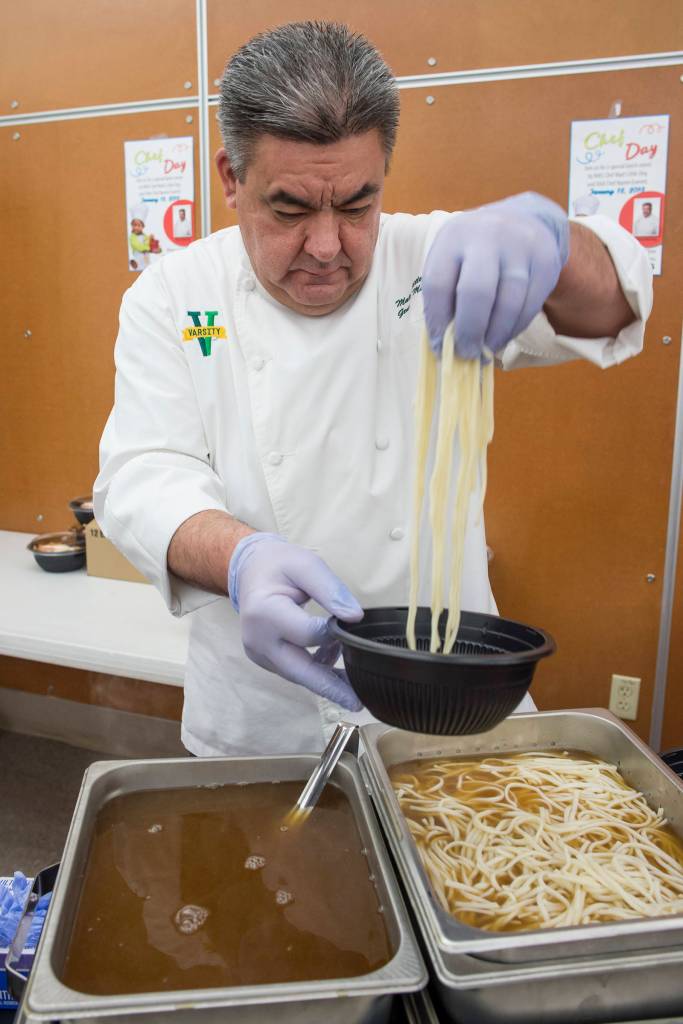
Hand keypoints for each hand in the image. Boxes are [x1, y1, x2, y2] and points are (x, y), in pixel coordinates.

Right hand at [228, 533, 363, 709]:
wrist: (249, 570)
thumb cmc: (279, 565)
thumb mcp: (307, 565)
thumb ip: (331, 590)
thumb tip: (355, 617)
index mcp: (265, 613)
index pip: (308, 634)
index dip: (335, 635)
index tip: (356, 628)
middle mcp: (258, 639)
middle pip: (299, 671)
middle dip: (330, 687)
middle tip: (357, 702)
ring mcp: (258, 653)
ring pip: (298, 675)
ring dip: (326, 681)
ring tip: (355, 689)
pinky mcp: (264, 659)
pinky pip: (293, 670)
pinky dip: (314, 670)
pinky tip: (334, 659)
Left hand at [422, 192, 569, 358]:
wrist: (522, 219)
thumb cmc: (475, 253)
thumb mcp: (452, 261)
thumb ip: (445, 299)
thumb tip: (445, 348)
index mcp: (453, 237)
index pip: (438, 284)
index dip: (438, 322)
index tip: (441, 346)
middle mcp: (487, 235)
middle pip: (477, 292)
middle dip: (470, 331)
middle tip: (467, 354)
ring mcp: (520, 246)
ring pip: (509, 303)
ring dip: (495, 335)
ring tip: (486, 350)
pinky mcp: (546, 261)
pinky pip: (530, 305)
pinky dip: (515, 328)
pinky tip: (504, 336)